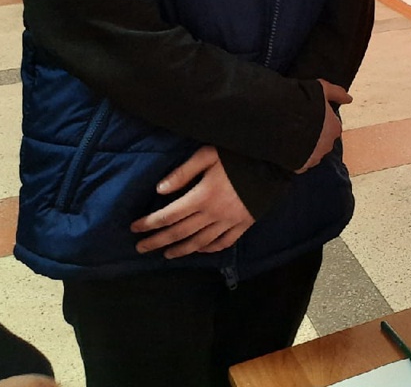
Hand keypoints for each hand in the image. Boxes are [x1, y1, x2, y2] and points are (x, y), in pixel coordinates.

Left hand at [130, 146, 253, 257]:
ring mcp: (230, 221)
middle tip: (140, 248)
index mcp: (203, 195)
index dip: (149, 223)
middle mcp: (214, 213)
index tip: (134, 228)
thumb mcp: (209, 154)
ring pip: (200, 242)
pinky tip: (199, 250)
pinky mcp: (244, 224)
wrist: (275, 162)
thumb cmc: (239, 155)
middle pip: (179, 232)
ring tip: (165, 255)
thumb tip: (160, 189)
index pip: (168, 215)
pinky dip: (209, 249)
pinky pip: (223, 243)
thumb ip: (183, 172)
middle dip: (157, 241)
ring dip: (180, 250)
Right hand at [295, 79, 352, 172]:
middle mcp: (328, 145)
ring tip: (291, 137)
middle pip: (322, 142)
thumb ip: (337, 93)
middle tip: (299, 127)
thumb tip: (349, 98)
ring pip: (312, 154)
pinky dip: (295, 159)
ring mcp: (314, 157)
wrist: (281, 118)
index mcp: (334, 128)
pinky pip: (300, 164)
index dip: (320, 123)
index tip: (311, 118)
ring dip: (305, 148)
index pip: (331, 128)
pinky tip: (288, 148)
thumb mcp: (322, 89)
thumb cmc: (303, 102)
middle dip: (314, 137)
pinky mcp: (300, 165)